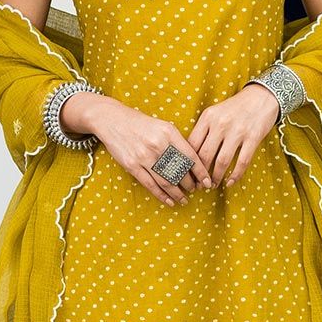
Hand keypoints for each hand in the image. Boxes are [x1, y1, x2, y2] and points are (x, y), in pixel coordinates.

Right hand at [67, 94, 212, 205]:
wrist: (113, 120)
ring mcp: (144, 157)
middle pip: (180, 172)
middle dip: (190, 184)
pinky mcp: (132, 165)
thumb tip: (193, 163)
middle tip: (195, 190)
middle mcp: (158, 145)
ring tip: (185, 199)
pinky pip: (151, 185)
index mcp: (169, 133)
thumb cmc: (141, 124)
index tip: (208, 182)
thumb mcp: (163, 126)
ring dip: (178, 193)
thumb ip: (178, 142)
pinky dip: (162, 196)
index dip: (201, 173)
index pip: (191, 157)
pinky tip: (170, 201)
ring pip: (167, 181)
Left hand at [185, 83, 279, 187]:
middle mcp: (221, 124)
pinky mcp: (253, 137)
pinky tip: (230, 182)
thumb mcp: (215, 113)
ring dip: (216, 177)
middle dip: (200, 174)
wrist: (262, 97)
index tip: (187, 173)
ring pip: (222, 161)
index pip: (192, 144)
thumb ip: (203, 130)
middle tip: (198, 185)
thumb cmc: (235, 108)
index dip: (188, 162)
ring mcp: (238, 131)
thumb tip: (191, 155)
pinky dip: (235, 175)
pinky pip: (242, 162)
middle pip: (205, 155)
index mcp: (208, 117)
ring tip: (212, 185)